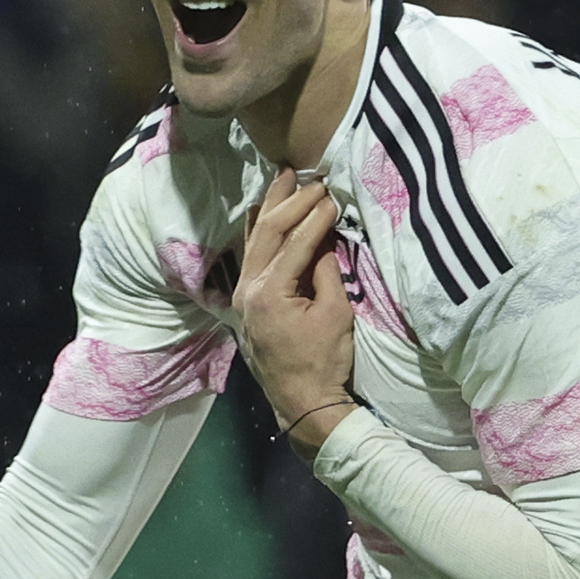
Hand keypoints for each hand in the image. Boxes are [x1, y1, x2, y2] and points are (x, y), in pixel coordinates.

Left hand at [235, 172, 358, 452]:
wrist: (301, 402)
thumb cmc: (323, 361)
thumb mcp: (336, 313)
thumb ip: (328, 269)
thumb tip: (326, 234)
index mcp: (269, 292)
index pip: (295, 241)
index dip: (316, 214)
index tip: (333, 193)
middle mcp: (248, 289)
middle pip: (268, 232)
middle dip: (290, 201)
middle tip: (310, 176)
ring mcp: (243, 296)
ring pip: (255, 240)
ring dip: (271, 209)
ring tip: (285, 179)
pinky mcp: (247, 301)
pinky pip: (252, 255)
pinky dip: (261, 230)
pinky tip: (265, 211)